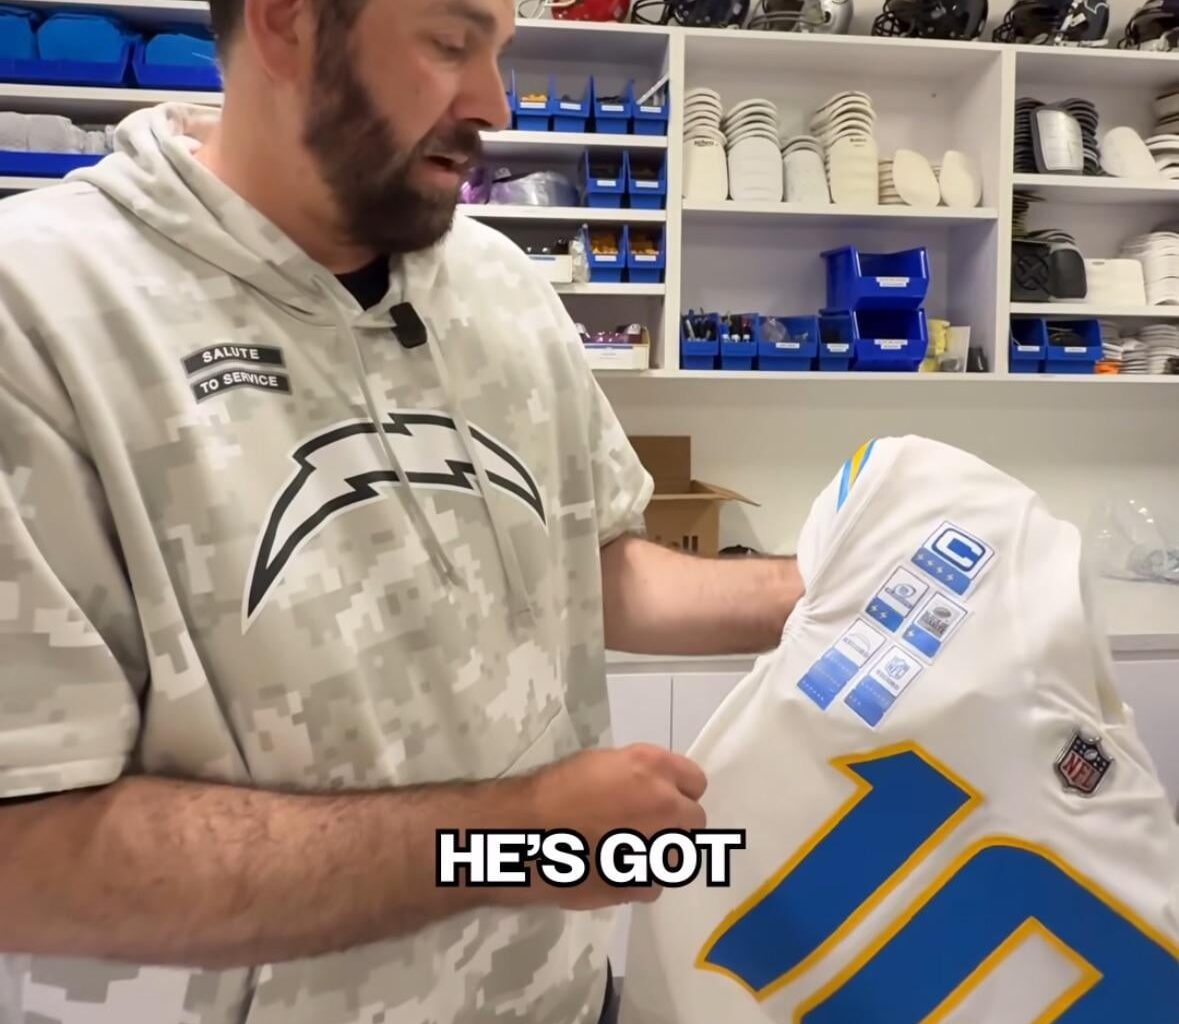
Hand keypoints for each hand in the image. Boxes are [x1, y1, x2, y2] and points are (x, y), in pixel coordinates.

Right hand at [523, 744, 707, 909]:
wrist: (524, 835)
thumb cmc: (554, 792)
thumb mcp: (600, 764)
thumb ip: (638, 776)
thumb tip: (650, 790)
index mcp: (654, 768)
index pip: (696, 780)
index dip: (679, 790)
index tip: (664, 798)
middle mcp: (666, 806)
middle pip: (695, 820)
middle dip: (676, 823)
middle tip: (645, 828)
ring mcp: (659, 848)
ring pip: (680, 855)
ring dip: (662, 854)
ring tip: (625, 853)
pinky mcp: (644, 884)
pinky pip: (656, 884)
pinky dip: (640, 881)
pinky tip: (612, 873)